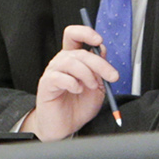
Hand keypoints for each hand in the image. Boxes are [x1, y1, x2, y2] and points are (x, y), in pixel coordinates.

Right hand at [22, 25, 119, 140]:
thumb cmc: (79, 106)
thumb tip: (102, 50)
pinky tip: (77, 90)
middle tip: (112, 76)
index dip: (85, 33)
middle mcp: (62, 62)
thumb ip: (100, 69)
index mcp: (75, 59)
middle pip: (79, 51)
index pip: (74, 35)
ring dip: (87, 74)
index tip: (98, 40)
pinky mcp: (46, 84)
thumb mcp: (98, 86)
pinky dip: (73, 83)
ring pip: (70, 62)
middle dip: (99, 63)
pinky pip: (59, 77)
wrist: (66, 126)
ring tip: (91, 86)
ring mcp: (53, 72)